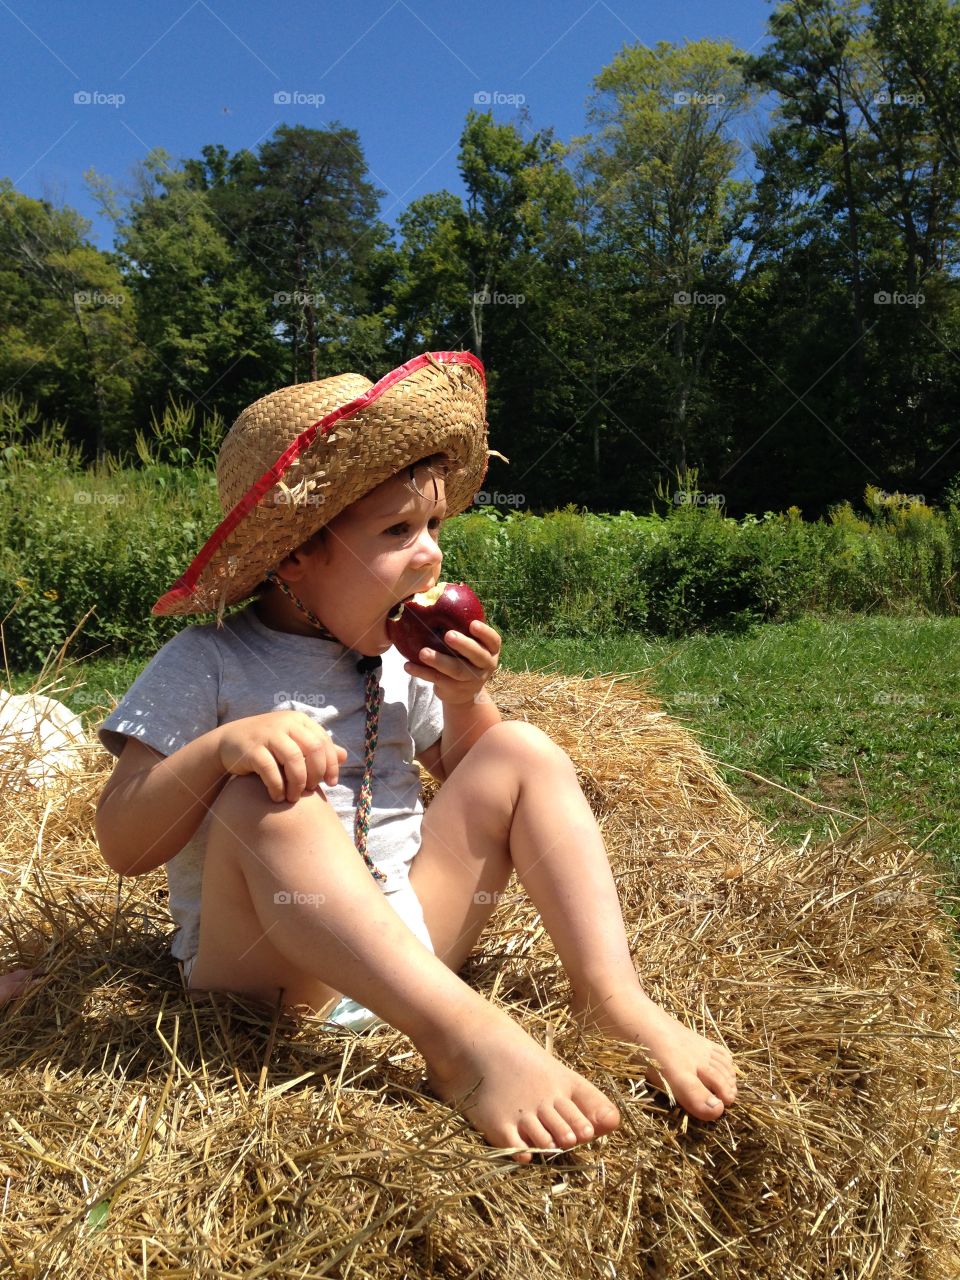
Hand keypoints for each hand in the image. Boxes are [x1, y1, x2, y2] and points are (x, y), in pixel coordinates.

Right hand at [216, 710, 347, 803]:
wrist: (228, 742)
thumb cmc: (267, 745)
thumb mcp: (294, 742)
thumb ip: (317, 748)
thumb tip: (344, 756)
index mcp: (299, 721)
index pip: (324, 742)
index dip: (331, 765)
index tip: (331, 783)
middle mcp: (285, 723)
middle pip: (313, 749)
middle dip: (316, 774)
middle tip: (310, 790)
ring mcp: (267, 735)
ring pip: (294, 759)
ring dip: (298, 783)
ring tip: (294, 797)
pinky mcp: (251, 749)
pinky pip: (271, 770)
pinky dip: (277, 787)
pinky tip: (278, 797)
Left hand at [402, 618, 500, 705]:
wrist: (463, 693)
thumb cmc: (463, 657)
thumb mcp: (470, 645)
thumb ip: (461, 626)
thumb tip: (435, 592)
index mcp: (490, 651)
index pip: (493, 641)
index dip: (485, 633)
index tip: (473, 624)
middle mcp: (484, 665)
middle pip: (477, 655)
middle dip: (463, 645)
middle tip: (448, 635)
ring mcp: (470, 680)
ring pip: (456, 670)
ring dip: (439, 661)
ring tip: (423, 653)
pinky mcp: (454, 690)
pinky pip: (437, 680)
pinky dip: (422, 673)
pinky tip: (408, 666)